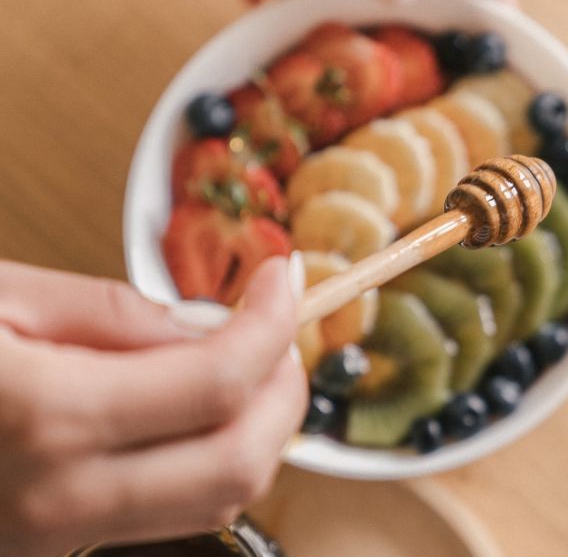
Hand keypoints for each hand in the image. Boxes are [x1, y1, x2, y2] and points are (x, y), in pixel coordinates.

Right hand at [0, 257, 306, 555]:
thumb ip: (112, 313)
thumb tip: (209, 322)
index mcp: (43, 415)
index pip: (217, 381)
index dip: (274, 321)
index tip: (286, 276)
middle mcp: (59, 497)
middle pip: (240, 460)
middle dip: (286, 389)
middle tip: (282, 326)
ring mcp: (55, 538)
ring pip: (218, 499)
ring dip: (260, 427)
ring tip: (249, 360)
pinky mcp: (52, 549)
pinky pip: (172, 512)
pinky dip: (215, 457)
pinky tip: (200, 405)